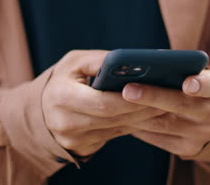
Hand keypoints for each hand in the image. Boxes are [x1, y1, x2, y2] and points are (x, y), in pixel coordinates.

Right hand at [43, 50, 164, 156]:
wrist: (40, 109)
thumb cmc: (62, 79)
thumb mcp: (75, 62)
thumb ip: (101, 61)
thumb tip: (135, 60)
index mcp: (61, 97)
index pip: (103, 102)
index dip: (130, 98)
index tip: (154, 88)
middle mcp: (65, 122)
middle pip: (114, 118)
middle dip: (143, 108)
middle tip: (168, 97)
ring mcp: (74, 140)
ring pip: (118, 129)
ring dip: (143, 118)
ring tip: (165, 104)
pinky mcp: (82, 148)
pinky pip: (114, 136)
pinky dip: (133, 125)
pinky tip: (149, 115)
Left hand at [122, 69, 209, 156]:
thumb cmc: (194, 89)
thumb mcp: (195, 76)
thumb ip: (177, 68)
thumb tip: (143, 61)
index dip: (200, 85)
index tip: (187, 84)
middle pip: (180, 105)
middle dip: (152, 97)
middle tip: (128, 90)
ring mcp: (201, 134)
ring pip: (164, 124)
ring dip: (137, 113)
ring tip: (115, 103)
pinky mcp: (187, 149)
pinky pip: (157, 138)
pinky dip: (138, 127)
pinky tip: (121, 117)